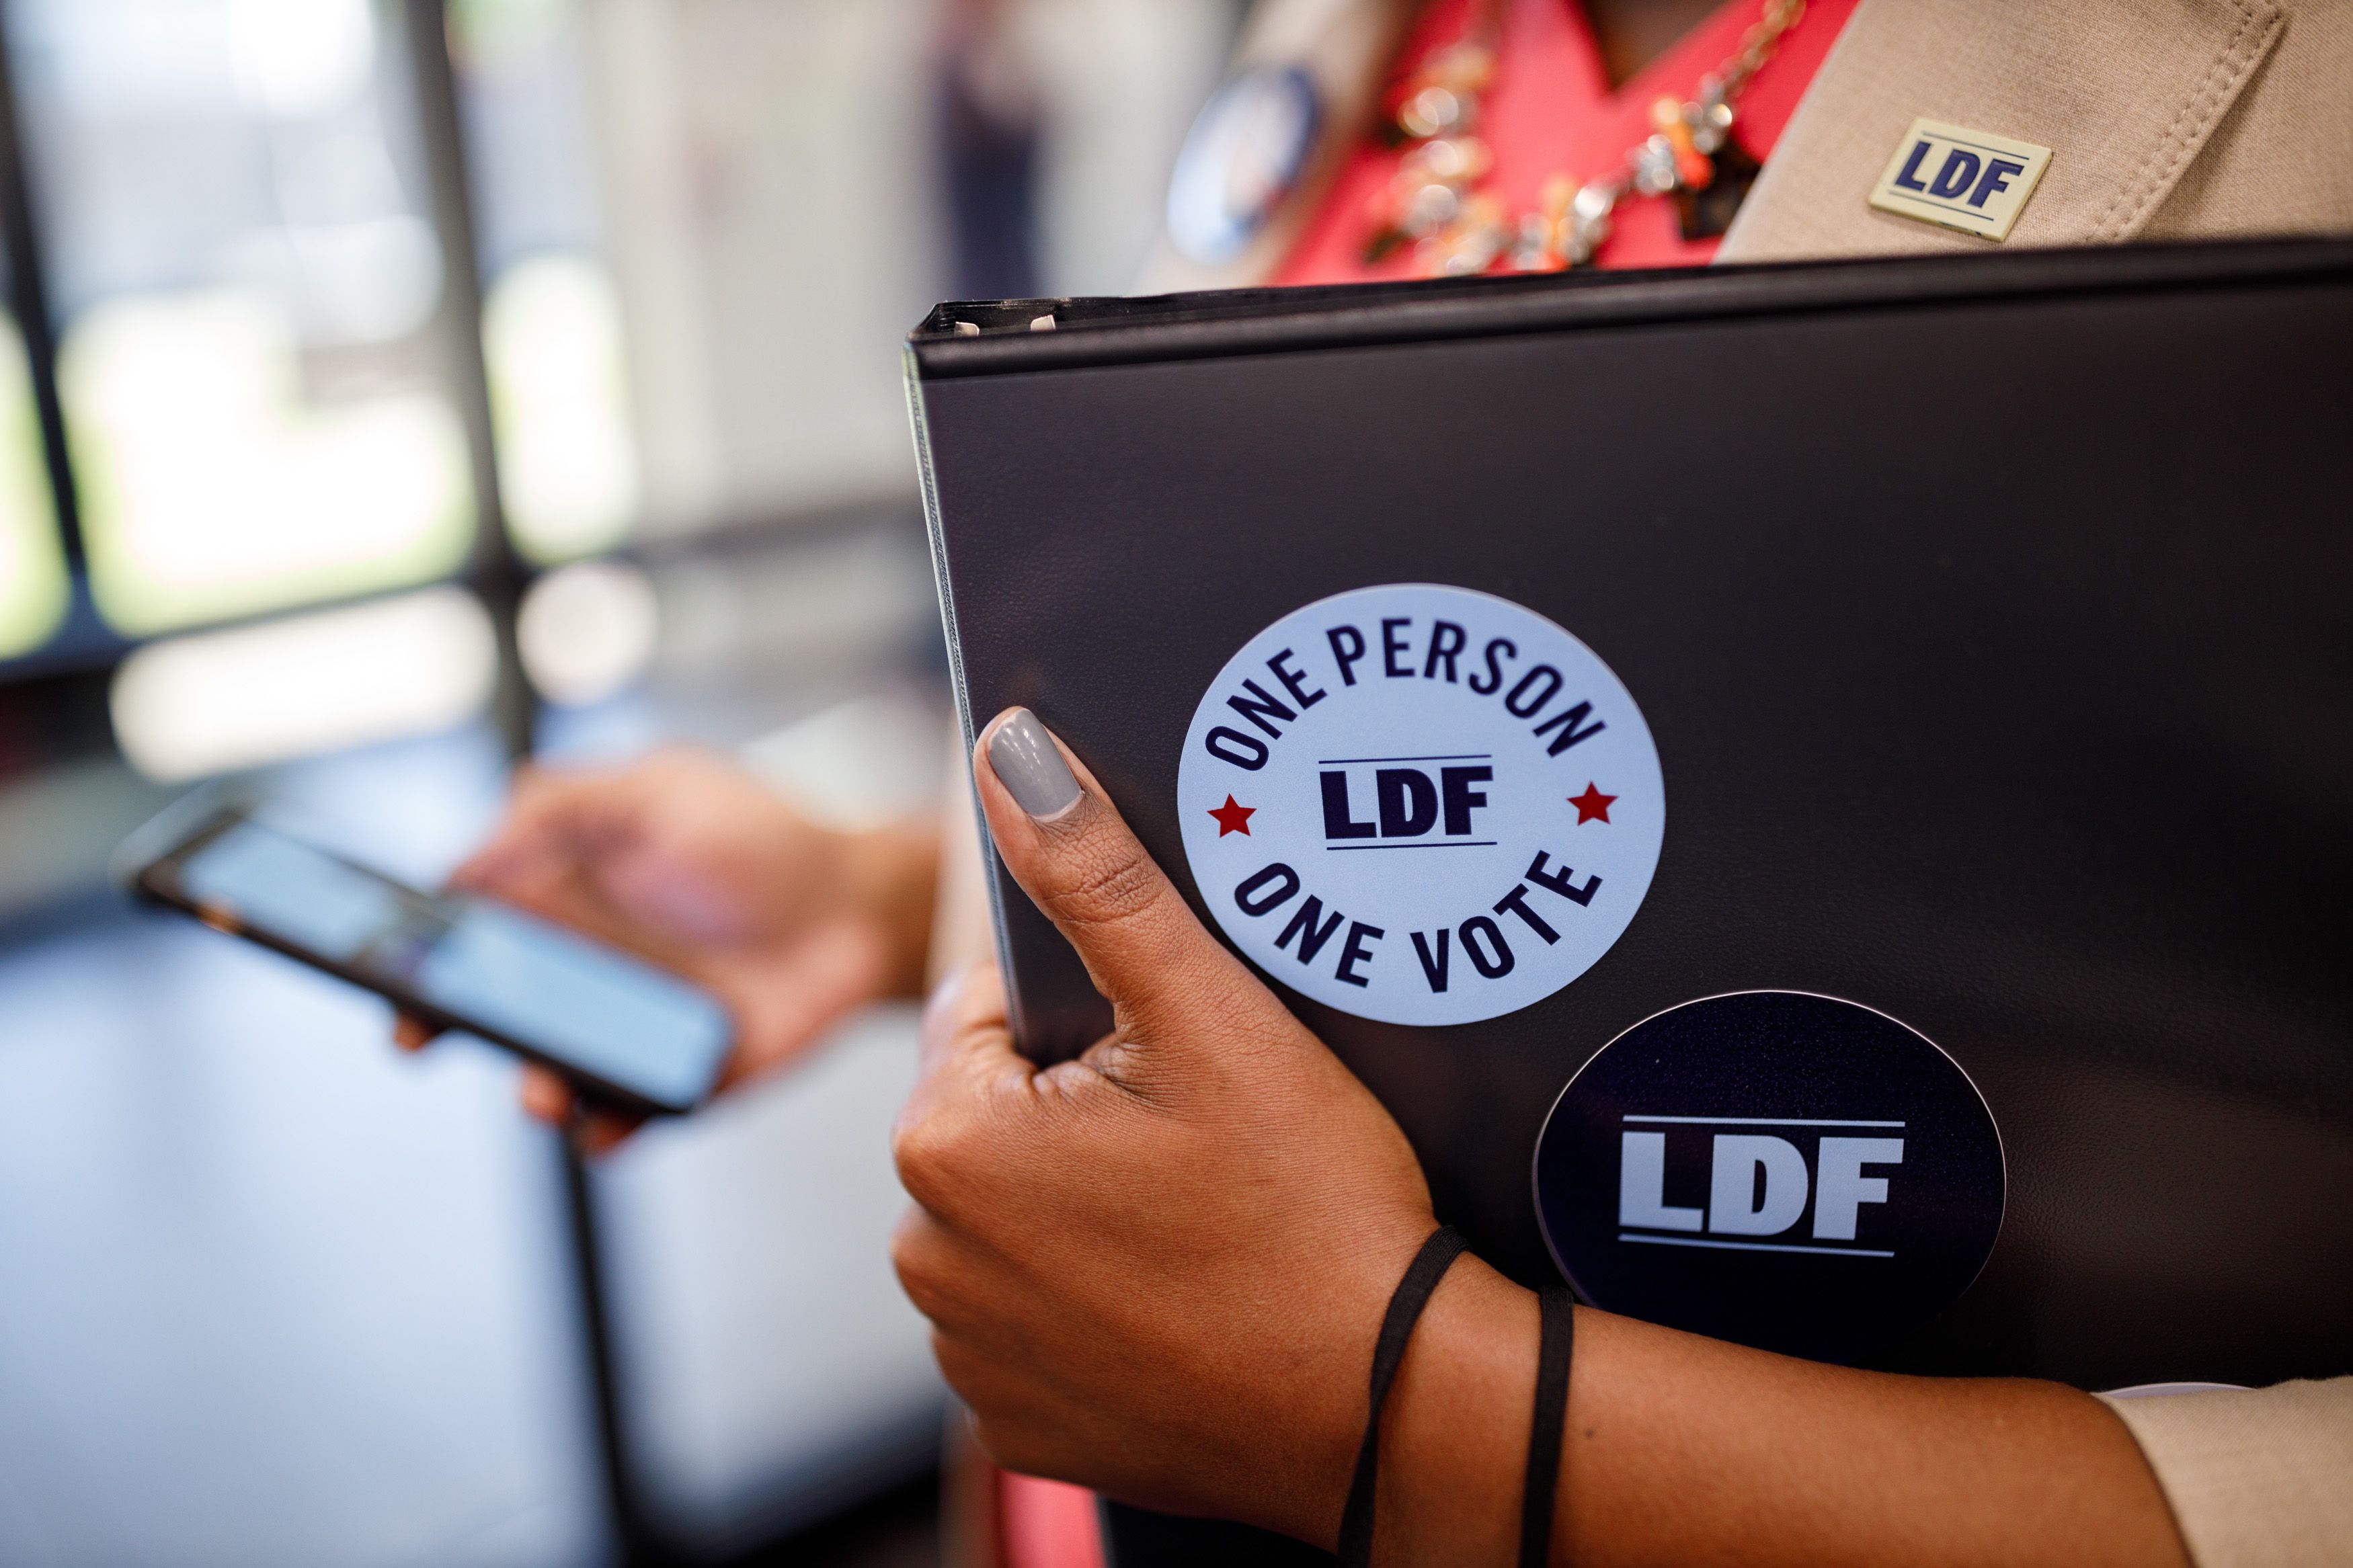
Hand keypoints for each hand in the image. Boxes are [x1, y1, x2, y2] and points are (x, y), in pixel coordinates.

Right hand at [398, 748, 936, 1149]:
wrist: (859, 905)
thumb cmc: (757, 839)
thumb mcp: (654, 790)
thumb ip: (556, 809)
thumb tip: (464, 862)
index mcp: (558, 900)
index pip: (463, 936)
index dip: (414, 957)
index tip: (389, 973)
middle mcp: (579, 975)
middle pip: (486, 1014)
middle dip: (445, 1029)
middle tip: (427, 1035)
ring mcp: (625, 1034)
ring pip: (548, 1075)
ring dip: (531, 1088)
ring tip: (542, 1090)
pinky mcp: (677, 1081)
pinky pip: (624, 1119)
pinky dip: (607, 1130)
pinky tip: (608, 1124)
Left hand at [891, 711, 2195, 1566]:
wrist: (1387, 1406)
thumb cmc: (1311, 1207)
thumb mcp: (1210, 1015)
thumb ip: (1096, 875)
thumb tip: (1011, 751)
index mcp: (947, 1142)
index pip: (987, 1015)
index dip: (1093, 1016)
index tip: (1181, 1054)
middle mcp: (929, 1255)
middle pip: (999, 1117)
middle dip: (1083, 1105)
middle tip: (1208, 1129)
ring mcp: (973, 1351)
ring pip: (1018, 1214)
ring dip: (1085, 1197)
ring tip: (1207, 1206)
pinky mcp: (1022, 1419)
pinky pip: (1040, 1313)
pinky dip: (1097, 1293)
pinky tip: (1187, 1284)